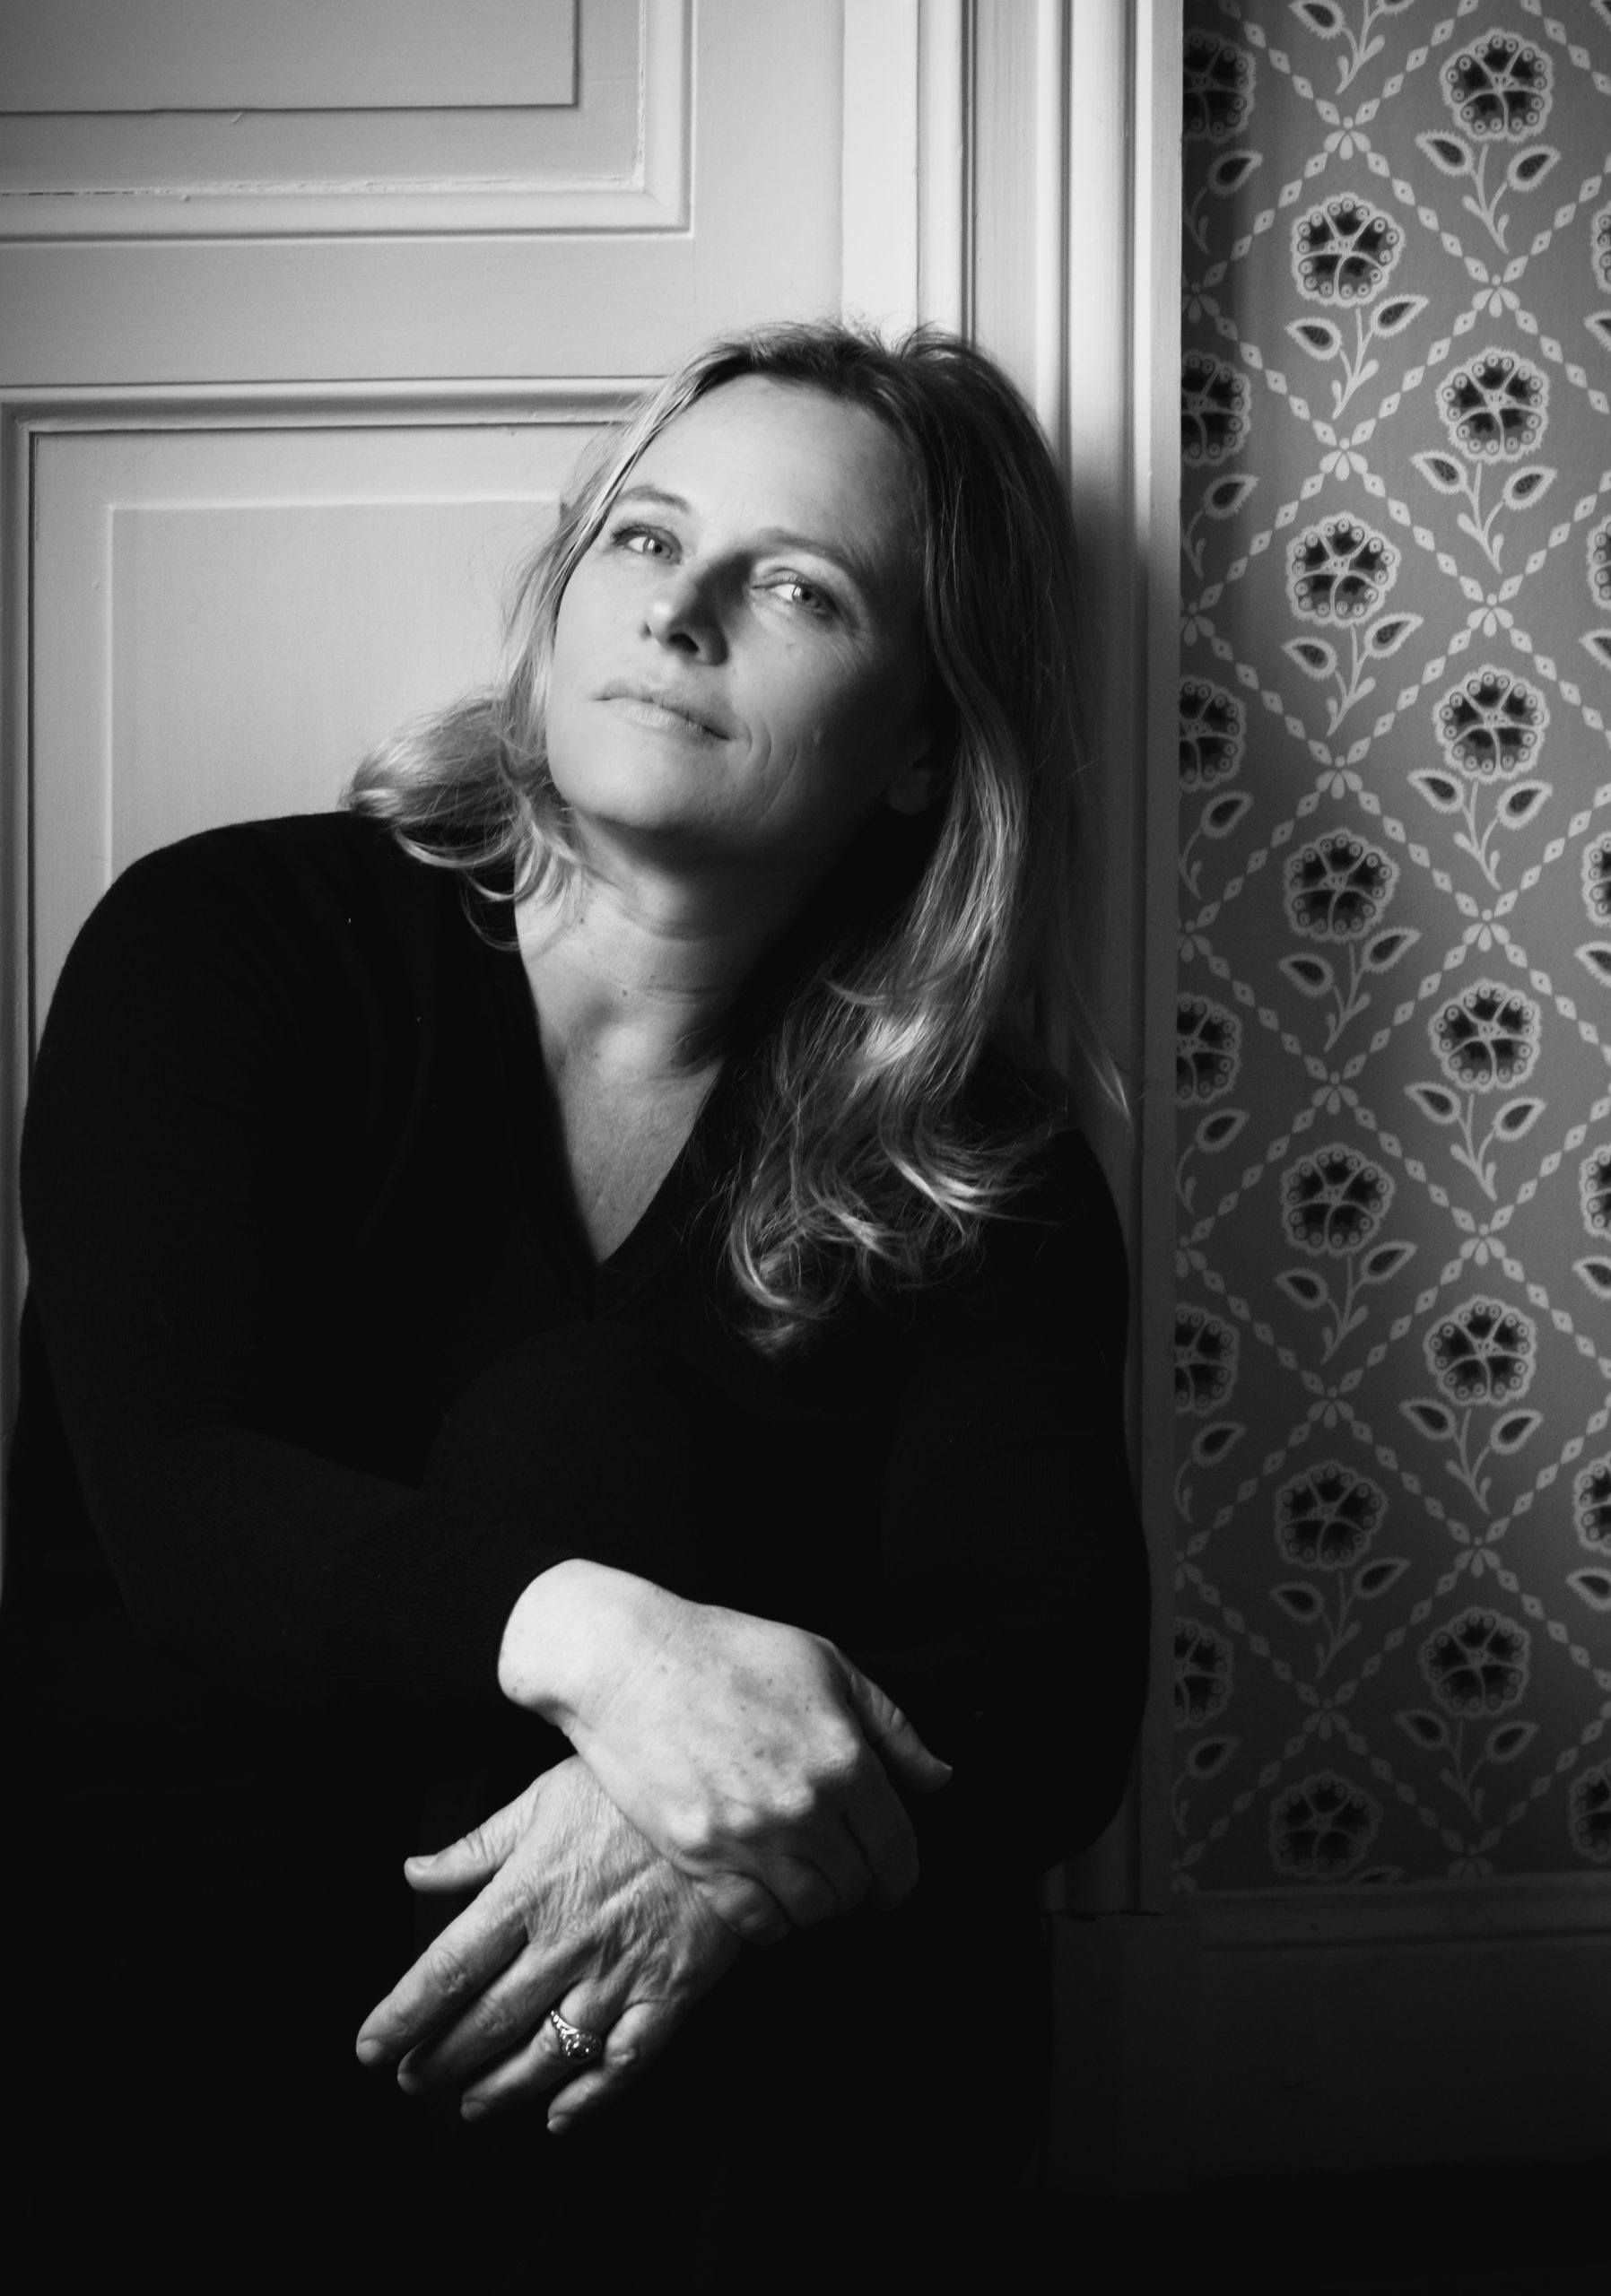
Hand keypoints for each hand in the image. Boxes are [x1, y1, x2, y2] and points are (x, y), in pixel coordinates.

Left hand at [354, 1756, 738, 2129]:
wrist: (726, 1803)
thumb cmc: (629, 1793)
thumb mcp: (545, 1796)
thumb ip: (478, 1846)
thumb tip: (415, 1872)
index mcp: (527, 1892)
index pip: (446, 1969)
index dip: (403, 2016)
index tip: (371, 2047)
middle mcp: (565, 1943)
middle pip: (487, 2022)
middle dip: (440, 2060)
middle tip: (412, 2081)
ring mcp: (619, 1974)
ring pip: (547, 2054)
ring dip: (500, 2089)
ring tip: (470, 2105)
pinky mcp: (669, 1992)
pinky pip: (623, 2062)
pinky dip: (588, 2098)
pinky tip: (558, 2117)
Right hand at [500, 1563, 952, 1943]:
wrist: (628, 1660)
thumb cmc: (726, 1649)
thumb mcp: (826, 1664)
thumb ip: (892, 1727)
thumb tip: (939, 1778)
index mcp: (844, 1759)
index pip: (897, 1851)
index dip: (901, 1875)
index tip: (892, 1880)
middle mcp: (803, 1808)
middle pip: (856, 1888)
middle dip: (858, 1883)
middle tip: (843, 1868)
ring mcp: (748, 1837)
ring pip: (810, 1911)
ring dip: (816, 1903)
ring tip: (806, 1878)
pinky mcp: (698, 1857)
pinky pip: (754, 1922)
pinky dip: (769, 1919)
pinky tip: (766, 1892)